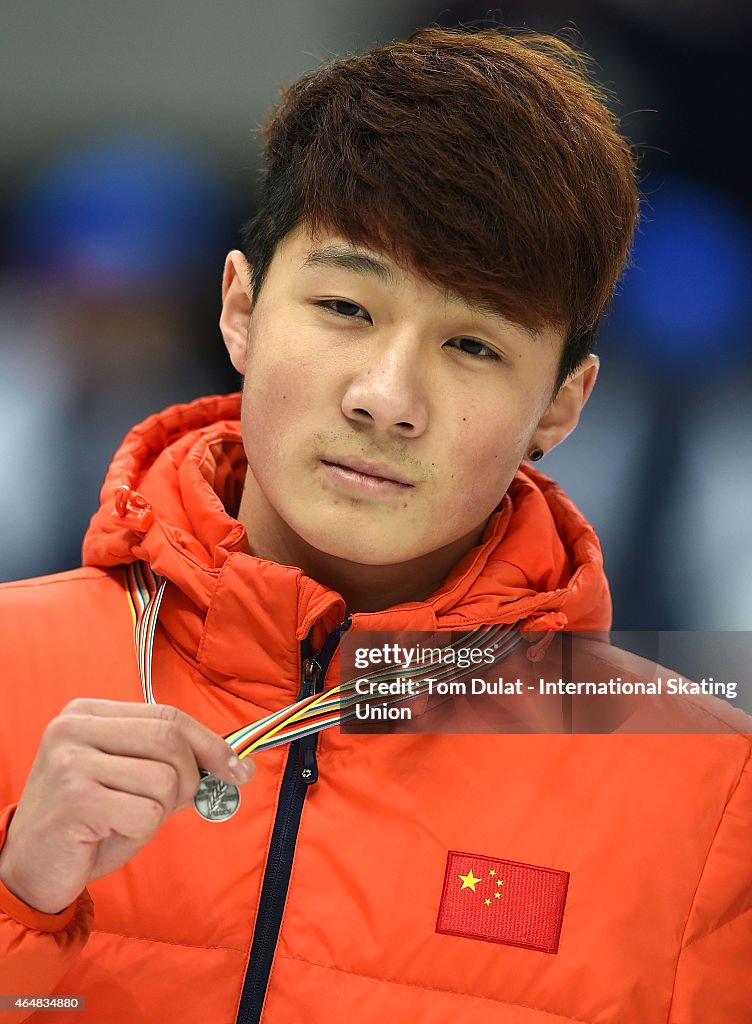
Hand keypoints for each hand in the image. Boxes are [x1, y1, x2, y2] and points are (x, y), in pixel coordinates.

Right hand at [0, 699, 253, 913]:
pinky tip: (108, 836)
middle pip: (170, 740)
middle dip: (191, 778)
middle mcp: (74, 727)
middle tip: (178, 804)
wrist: (26, 871)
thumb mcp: (127, 780)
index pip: (167, 715)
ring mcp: (71, 760)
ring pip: (164, 779)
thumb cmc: (85, 824)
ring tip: (123, 822)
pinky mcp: (76, 799)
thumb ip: (169, 761)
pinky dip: (140, 833)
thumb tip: (234, 763)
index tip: (238, 768)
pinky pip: (146, 815)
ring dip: (158, 811)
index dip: (210, 742)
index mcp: (87, 712)